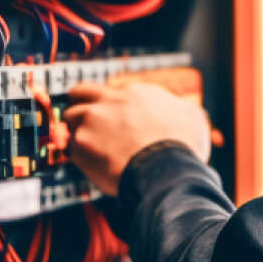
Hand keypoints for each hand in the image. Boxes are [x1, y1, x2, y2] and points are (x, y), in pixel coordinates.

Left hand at [64, 82, 211, 195]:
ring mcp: (92, 120)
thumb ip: (182, 110)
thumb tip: (184, 112)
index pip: (111, 92)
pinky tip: (92, 165)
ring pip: (69, 118)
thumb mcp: (193, 118)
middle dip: (78, 103)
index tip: (114, 119)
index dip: (111, 106)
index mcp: (136, 92)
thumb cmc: (182, 147)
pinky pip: (70, 148)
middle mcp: (110, 100)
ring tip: (88, 147)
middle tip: (84, 119)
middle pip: (79, 92)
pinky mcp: (81, 143)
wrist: (166, 170)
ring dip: (76, 131)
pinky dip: (78, 156)